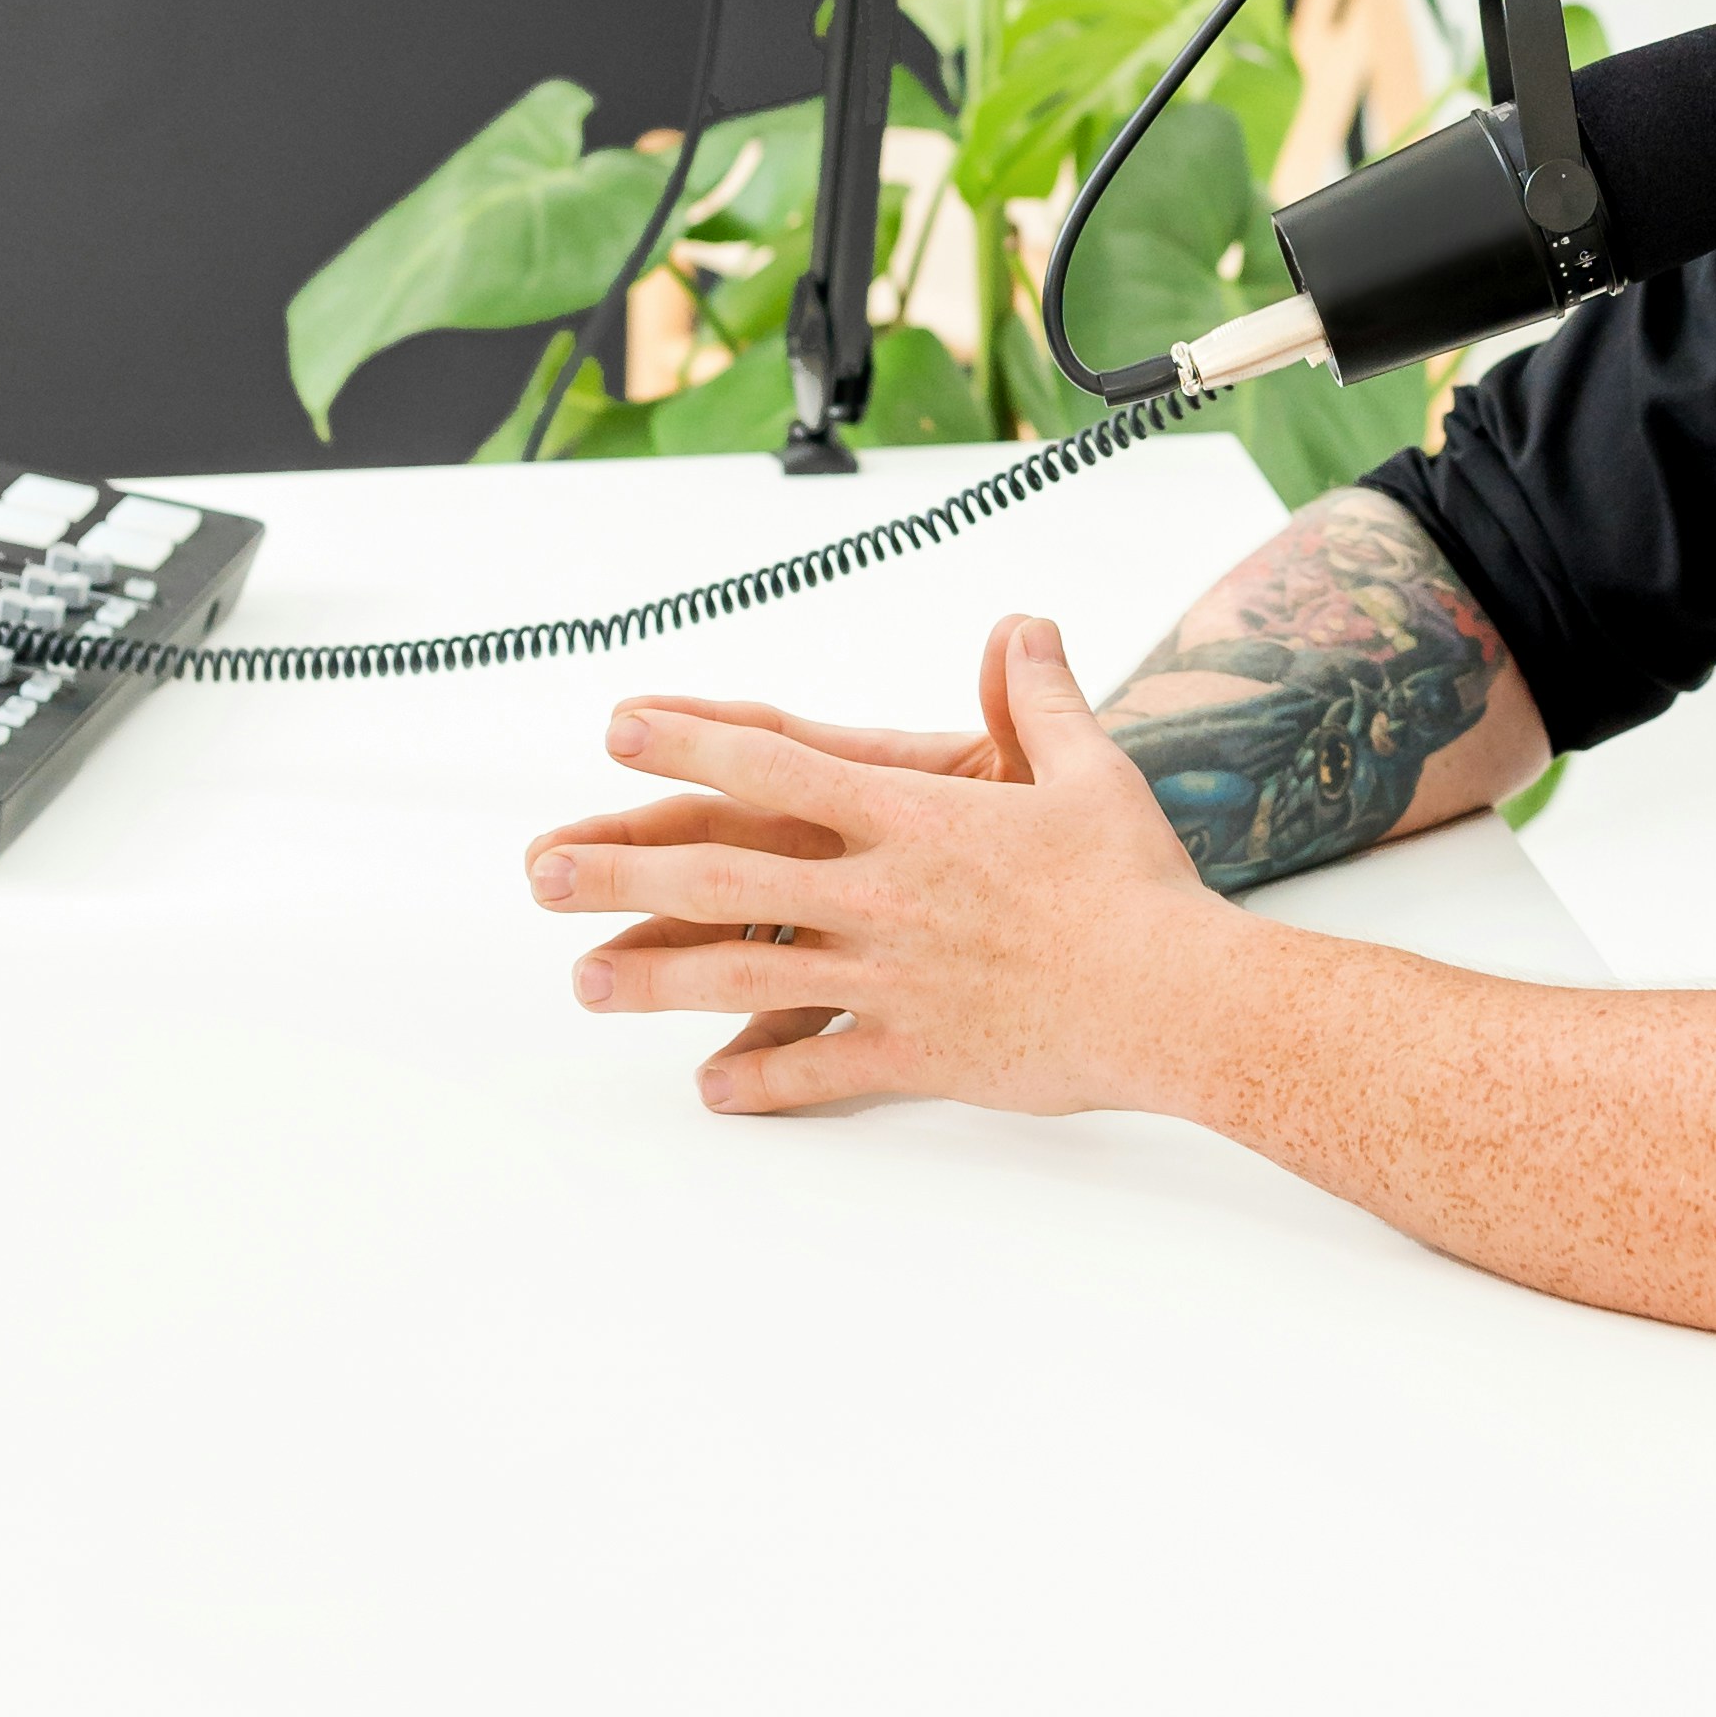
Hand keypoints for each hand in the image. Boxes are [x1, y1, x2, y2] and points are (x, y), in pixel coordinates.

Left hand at [523, 616, 1231, 1117]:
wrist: (1174, 999)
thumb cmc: (1134, 884)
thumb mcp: (1087, 769)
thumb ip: (1038, 696)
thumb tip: (1022, 627)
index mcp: (913, 816)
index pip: (775, 767)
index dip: (691, 745)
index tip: (621, 729)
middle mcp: (880, 894)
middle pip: (725, 877)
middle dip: (623, 870)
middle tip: (541, 871)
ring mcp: (888, 978)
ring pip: (743, 978)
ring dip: (653, 979)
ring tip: (582, 982)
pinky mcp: (912, 1050)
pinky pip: (815, 1069)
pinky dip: (758, 1081)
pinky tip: (707, 1090)